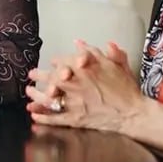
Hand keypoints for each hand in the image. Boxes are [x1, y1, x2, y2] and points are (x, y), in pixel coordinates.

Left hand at [25, 40, 145, 133]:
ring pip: (49, 98)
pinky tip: (34, 114)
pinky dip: (43, 117)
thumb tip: (79, 42)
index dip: (57, 60)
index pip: (64, 60)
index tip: (53, 61)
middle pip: (51, 77)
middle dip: (39, 74)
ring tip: (28, 93)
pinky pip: (55, 118)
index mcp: (86, 68)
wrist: (134, 113)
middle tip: (32, 74)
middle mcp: (77, 84)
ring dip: (36, 95)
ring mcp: (75, 102)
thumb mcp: (116, 64)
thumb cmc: (126, 88)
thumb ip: (97, 52)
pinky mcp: (76, 119)